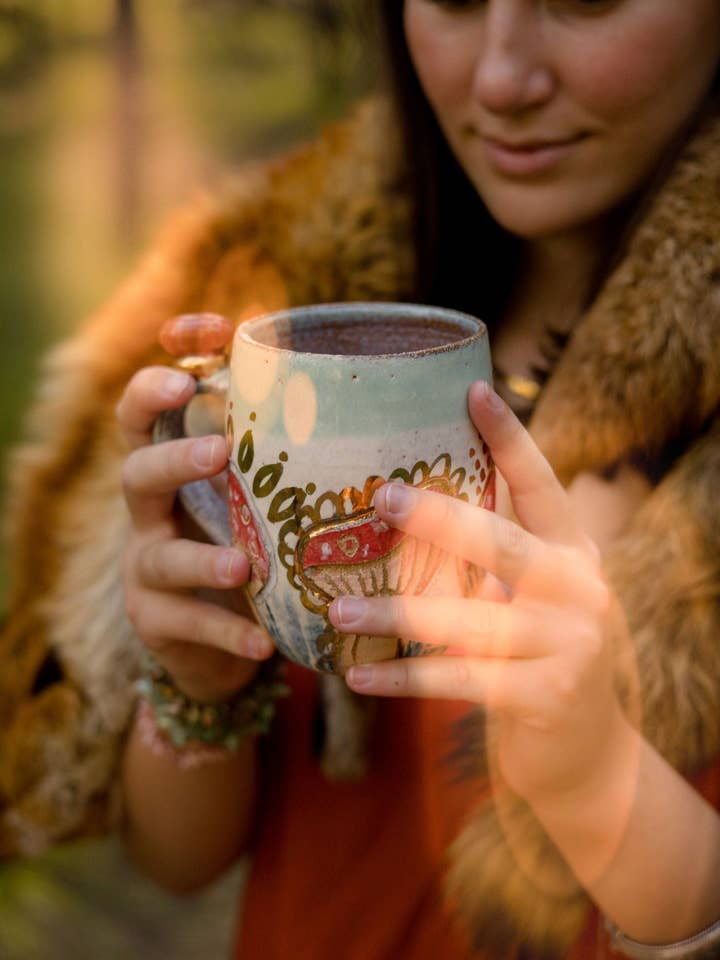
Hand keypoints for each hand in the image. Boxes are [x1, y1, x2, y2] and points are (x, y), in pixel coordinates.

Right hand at [117, 366, 274, 702]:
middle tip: (221, 448)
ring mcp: (147, 567)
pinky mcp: (156, 621)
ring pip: (160, 554)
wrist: (217, 638)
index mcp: (173, 465)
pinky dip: (228, 634)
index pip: (147, 407)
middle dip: (174, 454)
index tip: (209, 335)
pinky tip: (264, 644)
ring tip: (244, 564)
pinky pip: (188, 625)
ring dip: (203, 557)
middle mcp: (150, 511)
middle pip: (135, 468)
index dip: (163, 370)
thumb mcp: (262, 494)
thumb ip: (292, 451)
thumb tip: (374, 395)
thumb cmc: (252, 544)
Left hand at [328, 380, 630, 807]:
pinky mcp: (544, 697)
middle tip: (381, 498)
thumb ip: (493, 560)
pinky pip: (455, 680)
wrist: (588, 753)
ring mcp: (567, 644)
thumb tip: (411, 512)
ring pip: (465, 619)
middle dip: (438, 518)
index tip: (473, 389)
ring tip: (335, 609)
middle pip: (501, 542)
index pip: (543, 484)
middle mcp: (578, 589)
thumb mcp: (534, 597)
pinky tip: (355, 673)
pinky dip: (401, 677)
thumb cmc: (542, 656)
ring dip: (393, 614)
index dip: (510, 437)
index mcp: (572, 552)